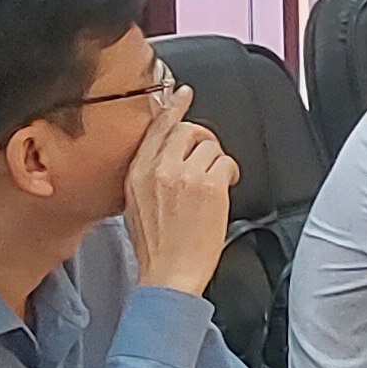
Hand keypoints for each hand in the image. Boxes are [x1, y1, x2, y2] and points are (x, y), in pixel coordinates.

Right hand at [119, 85, 239, 298]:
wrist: (169, 273)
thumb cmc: (157, 248)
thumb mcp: (137, 204)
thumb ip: (150, 174)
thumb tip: (171, 157)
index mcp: (137, 172)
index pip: (156, 127)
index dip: (173, 108)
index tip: (182, 94)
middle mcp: (158, 169)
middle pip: (188, 130)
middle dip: (203, 142)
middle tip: (209, 161)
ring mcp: (184, 175)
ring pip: (210, 146)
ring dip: (217, 162)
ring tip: (214, 185)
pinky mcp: (209, 186)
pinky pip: (226, 162)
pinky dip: (229, 174)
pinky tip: (223, 191)